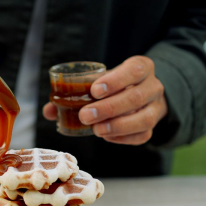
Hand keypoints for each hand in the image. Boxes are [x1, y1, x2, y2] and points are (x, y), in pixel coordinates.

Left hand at [43, 56, 166, 144]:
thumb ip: (77, 92)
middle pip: (136, 97)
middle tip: (85, 116)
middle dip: (109, 108)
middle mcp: (153, 86)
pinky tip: (106, 136)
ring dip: (117, 126)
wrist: (142, 93)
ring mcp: (156, 108)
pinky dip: (123, 138)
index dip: (116, 80)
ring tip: (96, 130)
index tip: (94, 91)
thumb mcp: (101, 80)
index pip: (135, 70)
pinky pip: (143, 135)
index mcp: (141, 67)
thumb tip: (49, 110)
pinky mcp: (153, 127)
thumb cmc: (115, 85)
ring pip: (144, 119)